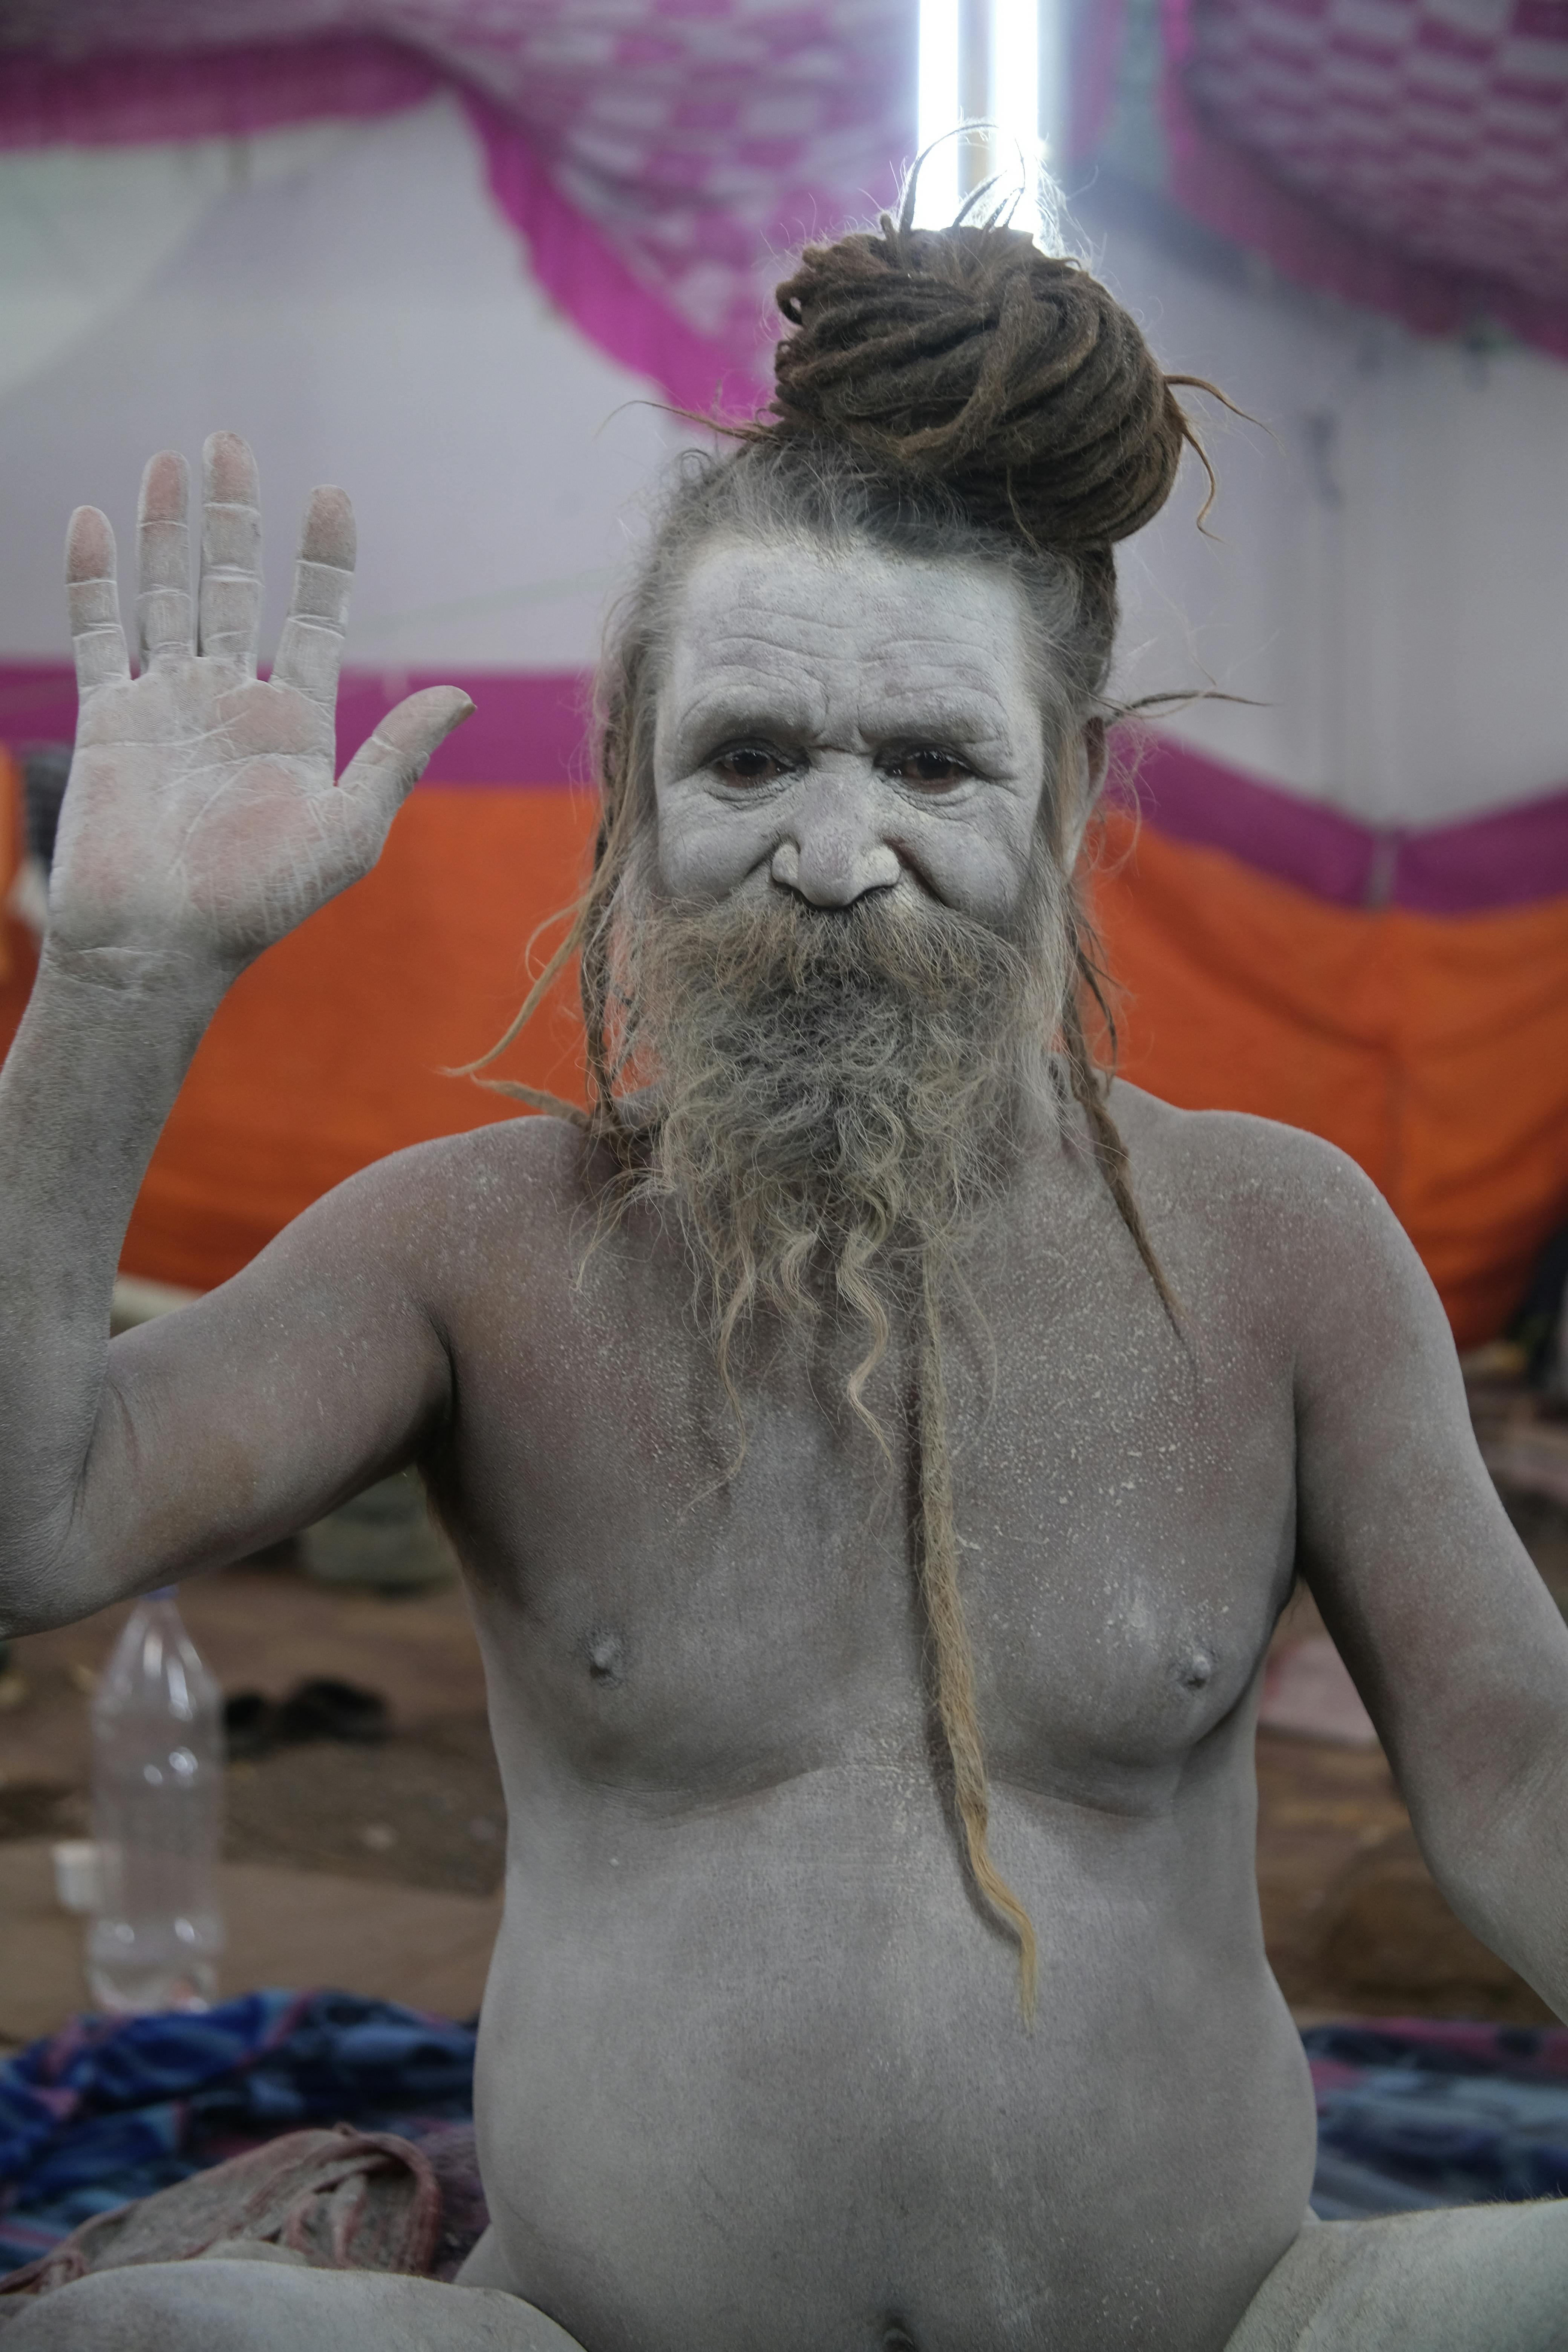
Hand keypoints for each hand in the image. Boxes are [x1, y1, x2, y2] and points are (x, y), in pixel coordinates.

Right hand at [50, 432, 471, 990]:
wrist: (161, 948)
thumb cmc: (258, 904)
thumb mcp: (347, 831)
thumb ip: (396, 758)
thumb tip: (462, 698)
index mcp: (295, 723)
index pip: (312, 617)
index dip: (322, 557)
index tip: (330, 494)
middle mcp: (232, 702)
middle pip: (236, 586)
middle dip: (234, 517)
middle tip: (230, 443)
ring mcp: (168, 705)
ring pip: (168, 594)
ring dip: (169, 528)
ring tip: (175, 459)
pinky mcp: (110, 718)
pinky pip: (100, 632)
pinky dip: (96, 576)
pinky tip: (99, 518)